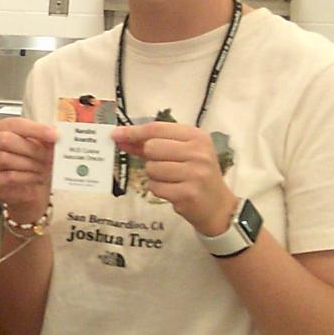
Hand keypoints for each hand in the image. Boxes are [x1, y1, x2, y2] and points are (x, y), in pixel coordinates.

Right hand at [0, 117, 55, 219]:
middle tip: (48, 155)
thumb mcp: (40, 147)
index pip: (14, 124)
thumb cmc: (32, 163)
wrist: (29, 189)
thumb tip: (56, 134)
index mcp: (0, 129)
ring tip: (44, 168)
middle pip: (6, 140)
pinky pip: (8, 177)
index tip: (53, 135)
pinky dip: (27, 177)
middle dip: (31, 148)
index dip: (35, 129)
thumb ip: (45, 139)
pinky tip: (37, 178)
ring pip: (6, 159)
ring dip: (30, 164)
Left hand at [111, 122, 234, 234]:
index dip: (133, 132)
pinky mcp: (187, 193)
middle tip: (165, 166)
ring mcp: (194, 173)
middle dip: (150, 158)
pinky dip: (158, 189)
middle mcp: (198, 152)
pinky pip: (154, 187)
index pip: (157, 128)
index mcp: (197, 136)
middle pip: (151, 147)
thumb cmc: (196, 175)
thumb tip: (121, 137)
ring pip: (151, 168)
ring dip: (155, 176)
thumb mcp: (182, 153)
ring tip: (173, 180)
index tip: (115, 134)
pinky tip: (173, 190)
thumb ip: (153, 144)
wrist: (218, 206)